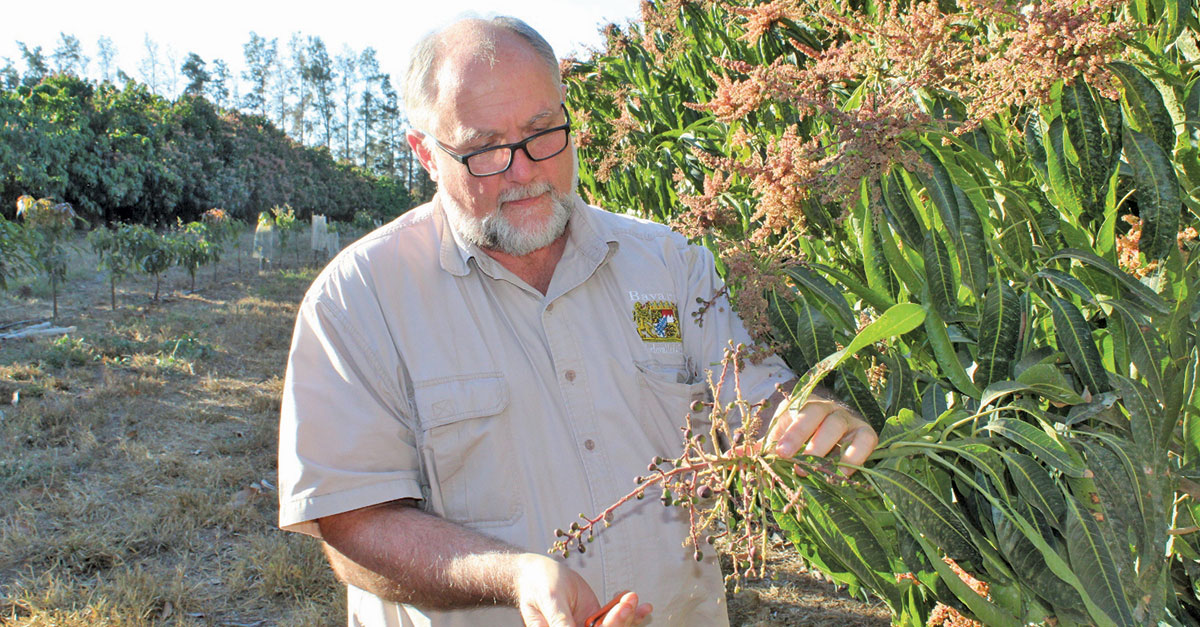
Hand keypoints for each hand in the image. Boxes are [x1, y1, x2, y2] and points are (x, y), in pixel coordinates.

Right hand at [513, 554, 650, 625]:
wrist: (535, 572)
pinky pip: (613, 617)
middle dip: (620, 621)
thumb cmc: (537, 584)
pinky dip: (627, 611)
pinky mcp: (593, 618)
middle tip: (629, 601)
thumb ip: (560, 621)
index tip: (617, 616)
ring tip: (633, 598)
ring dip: (627, 615)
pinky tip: (642, 606)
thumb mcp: (550, 600)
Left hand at [766, 391, 877, 474]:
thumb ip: (762, 447)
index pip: (793, 414)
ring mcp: (847, 419)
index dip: (788, 433)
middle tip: (794, 462)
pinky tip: (841, 474)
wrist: (838, 428)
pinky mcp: (866, 433)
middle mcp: (825, 408)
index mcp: (801, 405)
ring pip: (837, 426)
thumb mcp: (782, 437)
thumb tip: (732, 455)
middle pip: (814, 415)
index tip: (779, 453)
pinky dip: (854, 457)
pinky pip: (865, 441)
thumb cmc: (804, 435)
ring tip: (814, 471)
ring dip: (825, 449)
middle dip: (802, 437)